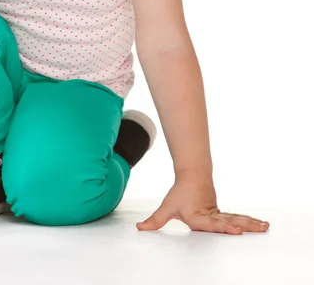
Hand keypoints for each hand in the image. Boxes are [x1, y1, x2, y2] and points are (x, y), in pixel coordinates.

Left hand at [136, 176, 269, 234]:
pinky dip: (250, 221)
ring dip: (251, 223)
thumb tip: (139, 228)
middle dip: (244, 225)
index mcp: (198, 217)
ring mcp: (219, 213)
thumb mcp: (167, 207)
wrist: (192, 175)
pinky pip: (238, 217)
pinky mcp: (223, 213)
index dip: (223, 227)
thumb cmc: (180, 193)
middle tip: (258, 228)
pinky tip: (262, 225)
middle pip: (229, 221)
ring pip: (236, 218)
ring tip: (265, 226)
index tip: (236, 229)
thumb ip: (155, 220)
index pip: (212, 224)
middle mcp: (211, 216)